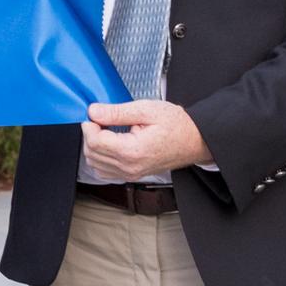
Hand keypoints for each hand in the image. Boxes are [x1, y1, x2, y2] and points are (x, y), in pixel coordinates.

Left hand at [83, 100, 210, 180]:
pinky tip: (109, 145)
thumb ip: (116, 112)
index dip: (89, 126)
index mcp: (132, 151)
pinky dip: (101, 159)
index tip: (95, 116)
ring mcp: (131, 174)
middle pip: (92, 154)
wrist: (195, 140)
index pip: (94, 142)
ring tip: (106, 131)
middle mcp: (129, 167)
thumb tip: (93, 111)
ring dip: (94, 147)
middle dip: (90, 135)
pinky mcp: (132, 175)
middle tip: (101, 120)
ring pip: (95, 164)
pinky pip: (105, 172)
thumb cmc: (176, 124)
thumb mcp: (146, 110)